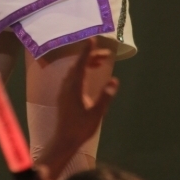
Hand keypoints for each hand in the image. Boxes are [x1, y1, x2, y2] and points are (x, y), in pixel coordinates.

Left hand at [44, 39, 118, 165]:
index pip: (81, 63)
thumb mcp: (96, 114)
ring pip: (75, 70)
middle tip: (107, 54)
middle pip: (78, 64)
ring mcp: (64, 90)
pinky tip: (89, 75)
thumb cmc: (81, 128)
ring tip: (101, 62)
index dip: (88, 51)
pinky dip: (82, 70)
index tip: (93, 39)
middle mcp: (67, 85)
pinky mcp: (64, 95)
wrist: (64, 140)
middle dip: (91, 56)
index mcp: (75, 87)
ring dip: (87, 63)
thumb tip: (114, 81)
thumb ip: (105, 97)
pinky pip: (73, 76)